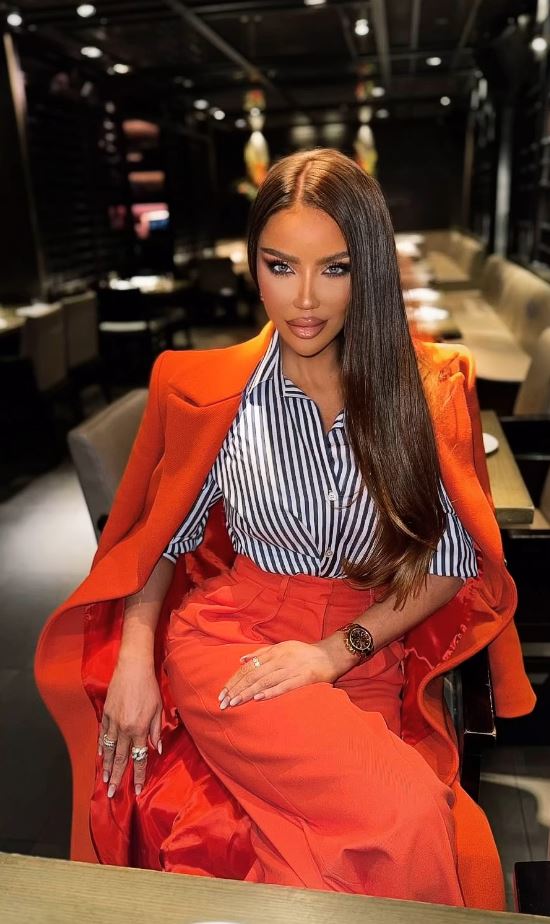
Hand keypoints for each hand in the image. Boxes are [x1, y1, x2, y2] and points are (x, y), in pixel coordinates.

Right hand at [98, 653, 162, 797]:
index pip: (138, 758)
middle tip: (111, 793)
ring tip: (105, 780)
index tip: (136, 790)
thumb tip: (157, 750)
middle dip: (117, 777)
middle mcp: (124, 728)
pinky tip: (102, 755)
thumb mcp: (158, 709)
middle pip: (121, 758)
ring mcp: (113, 721)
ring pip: (109, 749)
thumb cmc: (149, 687)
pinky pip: (103, 734)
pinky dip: (102, 746)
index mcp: (139, 728)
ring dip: (107, 766)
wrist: (133, 667)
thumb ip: (156, 731)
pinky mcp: (106, 713)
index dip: (137, 775)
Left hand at [218, 638, 351, 709]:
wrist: (329, 655)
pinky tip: (258, 698)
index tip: (222, 693)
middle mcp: (280, 660)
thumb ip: (261, 653)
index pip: (248, 667)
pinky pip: (284, 686)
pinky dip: (270, 692)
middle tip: (223, 703)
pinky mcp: (302, 679)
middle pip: (253, 675)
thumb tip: (241, 659)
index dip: (234, 680)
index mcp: (273, 652)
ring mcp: (291, 669)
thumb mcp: (281, 647)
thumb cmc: (303, 653)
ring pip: (265, 681)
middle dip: (236, 689)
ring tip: (234, 703)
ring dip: (248, 692)